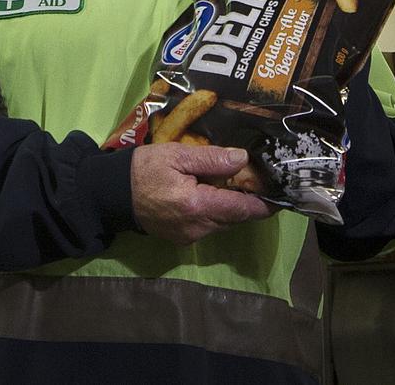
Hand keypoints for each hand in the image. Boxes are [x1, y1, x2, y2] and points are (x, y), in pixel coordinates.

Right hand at [131, 144, 277, 244]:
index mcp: (197, 206)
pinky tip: (213, 193)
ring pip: (223, 222)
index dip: (264, 203)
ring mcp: (189, 237)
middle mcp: (197, 228)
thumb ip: (211, 159)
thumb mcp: (177, 155)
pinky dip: (217, 211)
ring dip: (233, 206)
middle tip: (261, 181)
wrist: (113, 194)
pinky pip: (209, 225)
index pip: (242, 208)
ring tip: (238, 183)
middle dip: (250, 201)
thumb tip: (243, 160)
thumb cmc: (143, 169)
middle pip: (235, 217)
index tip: (281, 194)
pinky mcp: (182, 238)